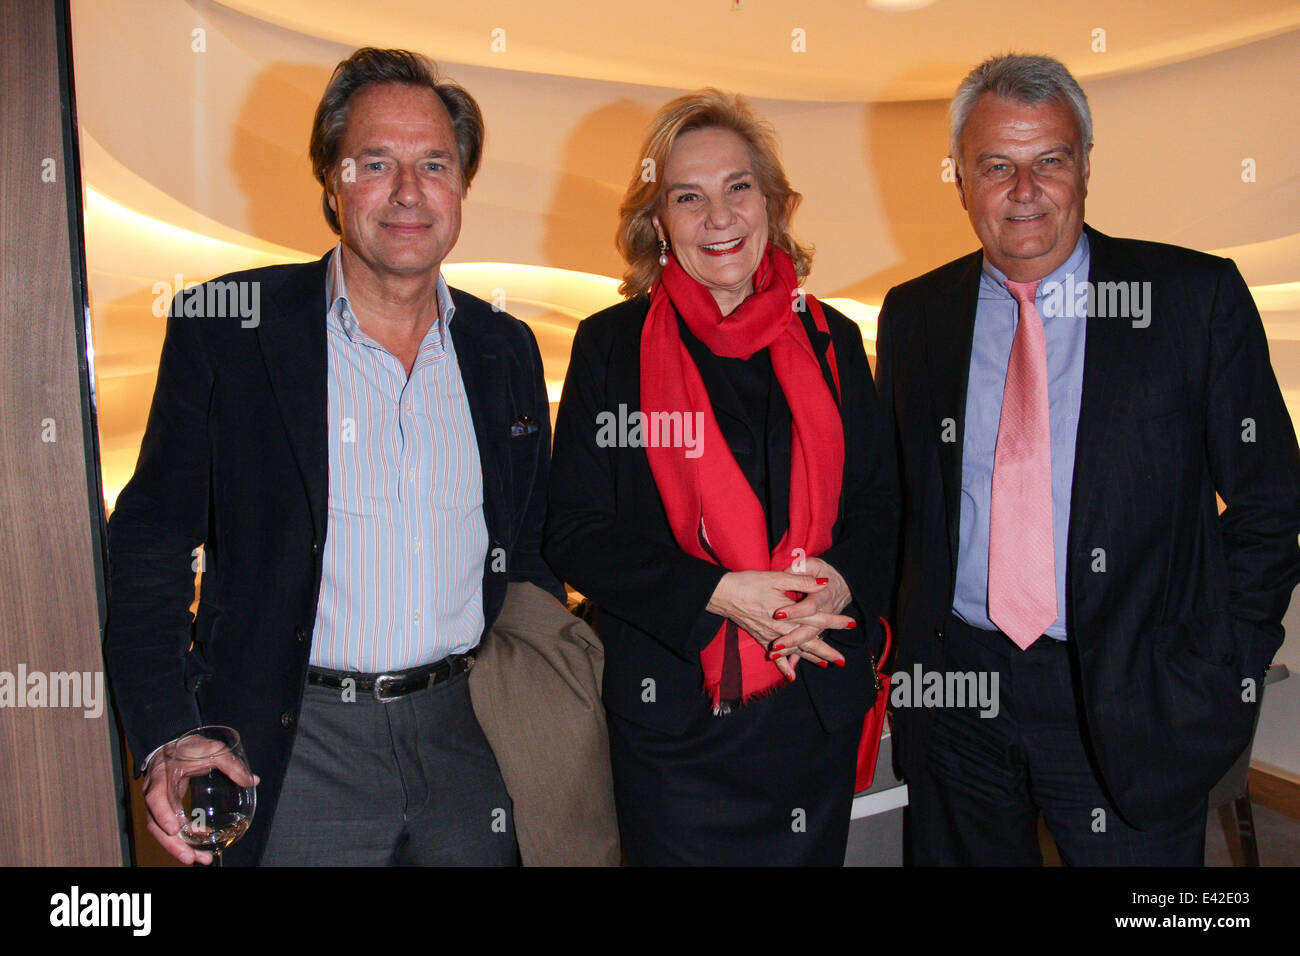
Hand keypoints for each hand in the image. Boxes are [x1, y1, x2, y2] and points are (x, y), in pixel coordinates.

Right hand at [142, 733, 258, 865]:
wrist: (173, 744)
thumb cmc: (190, 747)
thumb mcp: (211, 749)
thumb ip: (230, 763)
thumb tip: (252, 780)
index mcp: (162, 777)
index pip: (155, 798)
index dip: (162, 814)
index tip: (174, 828)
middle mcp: (155, 794)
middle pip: (155, 824)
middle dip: (173, 844)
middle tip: (191, 858)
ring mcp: (159, 804)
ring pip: (162, 832)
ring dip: (179, 847)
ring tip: (199, 859)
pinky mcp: (166, 810)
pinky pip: (171, 828)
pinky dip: (184, 839)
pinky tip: (200, 845)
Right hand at [706, 568, 853, 679]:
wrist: (723, 594)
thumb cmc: (749, 583)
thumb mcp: (776, 577)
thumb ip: (801, 581)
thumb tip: (824, 583)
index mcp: (788, 612)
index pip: (817, 618)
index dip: (834, 621)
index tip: (851, 624)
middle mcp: (781, 628)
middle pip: (809, 641)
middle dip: (827, 650)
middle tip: (842, 660)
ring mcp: (771, 636)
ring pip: (795, 650)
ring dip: (811, 658)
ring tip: (827, 665)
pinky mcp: (761, 638)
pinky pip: (775, 657)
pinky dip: (784, 666)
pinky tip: (792, 676)